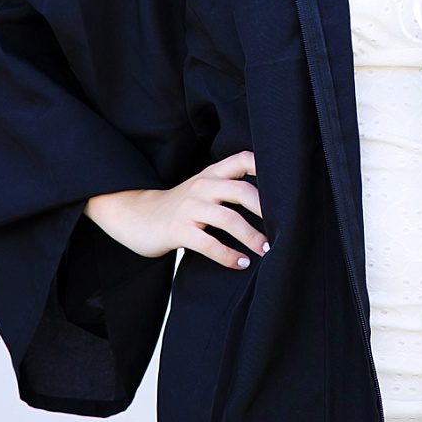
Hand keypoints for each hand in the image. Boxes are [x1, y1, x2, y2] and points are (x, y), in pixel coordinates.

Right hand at [84, 150, 267, 269]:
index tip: (287, 183)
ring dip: (251, 237)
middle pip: (241, 190)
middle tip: (285, 228)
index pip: (242, 159)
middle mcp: (202, 186)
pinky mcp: (178, 230)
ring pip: (228, 218)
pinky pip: (208, 243)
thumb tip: (270, 203)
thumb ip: (227, 188)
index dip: (265, 166)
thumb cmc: (178, 206)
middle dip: (266, 210)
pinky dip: (227, 255)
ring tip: (266, 250)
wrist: (135, 216)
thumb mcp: (202, 189)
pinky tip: (240, 263)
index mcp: (211, 174)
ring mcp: (189, 208)